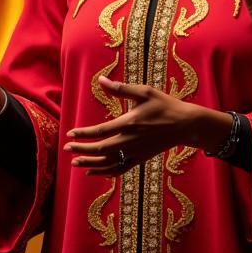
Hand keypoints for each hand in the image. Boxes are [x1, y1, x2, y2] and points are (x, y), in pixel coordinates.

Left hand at [64, 77, 227, 175]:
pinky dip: (105, 172)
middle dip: (82, 149)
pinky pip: (120, 169)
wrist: (184, 124)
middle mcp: (130, 141)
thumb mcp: (143, 92)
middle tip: (67, 148)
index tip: (70, 132)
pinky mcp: (141, 159)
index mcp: (128, 123)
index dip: (83, 133)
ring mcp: (135, 152)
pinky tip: (95, 172)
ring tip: (75, 163)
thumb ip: (120, 88)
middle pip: (100, 149)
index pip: (100, 131)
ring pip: (108, 163)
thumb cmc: (163, 104)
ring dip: (90, 163)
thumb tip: (99, 80)